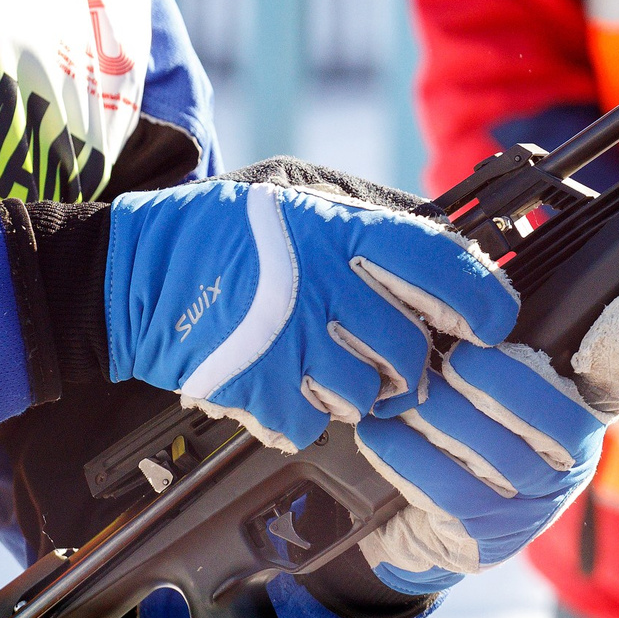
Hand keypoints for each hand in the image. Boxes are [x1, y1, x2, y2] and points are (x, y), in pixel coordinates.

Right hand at [104, 178, 519, 452]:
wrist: (129, 277)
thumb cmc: (215, 231)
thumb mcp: (295, 193)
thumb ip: (367, 215)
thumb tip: (443, 246)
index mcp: (340, 231)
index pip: (448, 271)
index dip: (485, 304)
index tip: (488, 324)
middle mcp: (324, 286)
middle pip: (410, 352)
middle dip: (405, 362)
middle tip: (381, 353)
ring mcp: (291, 342)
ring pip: (368, 397)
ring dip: (354, 391)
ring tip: (321, 365)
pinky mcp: (259, 390)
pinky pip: (314, 424)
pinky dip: (303, 414)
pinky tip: (280, 381)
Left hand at [353, 295, 618, 593]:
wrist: (404, 515)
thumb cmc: (447, 420)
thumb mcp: (470, 374)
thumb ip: (489, 336)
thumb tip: (477, 281)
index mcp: (574, 405)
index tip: (617, 312)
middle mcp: (569, 458)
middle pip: (562, 419)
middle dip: (501, 380)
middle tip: (457, 360)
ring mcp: (533, 505)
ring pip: (502, 455)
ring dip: (443, 416)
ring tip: (407, 395)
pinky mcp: (489, 537)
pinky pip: (451, 491)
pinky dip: (407, 454)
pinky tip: (380, 433)